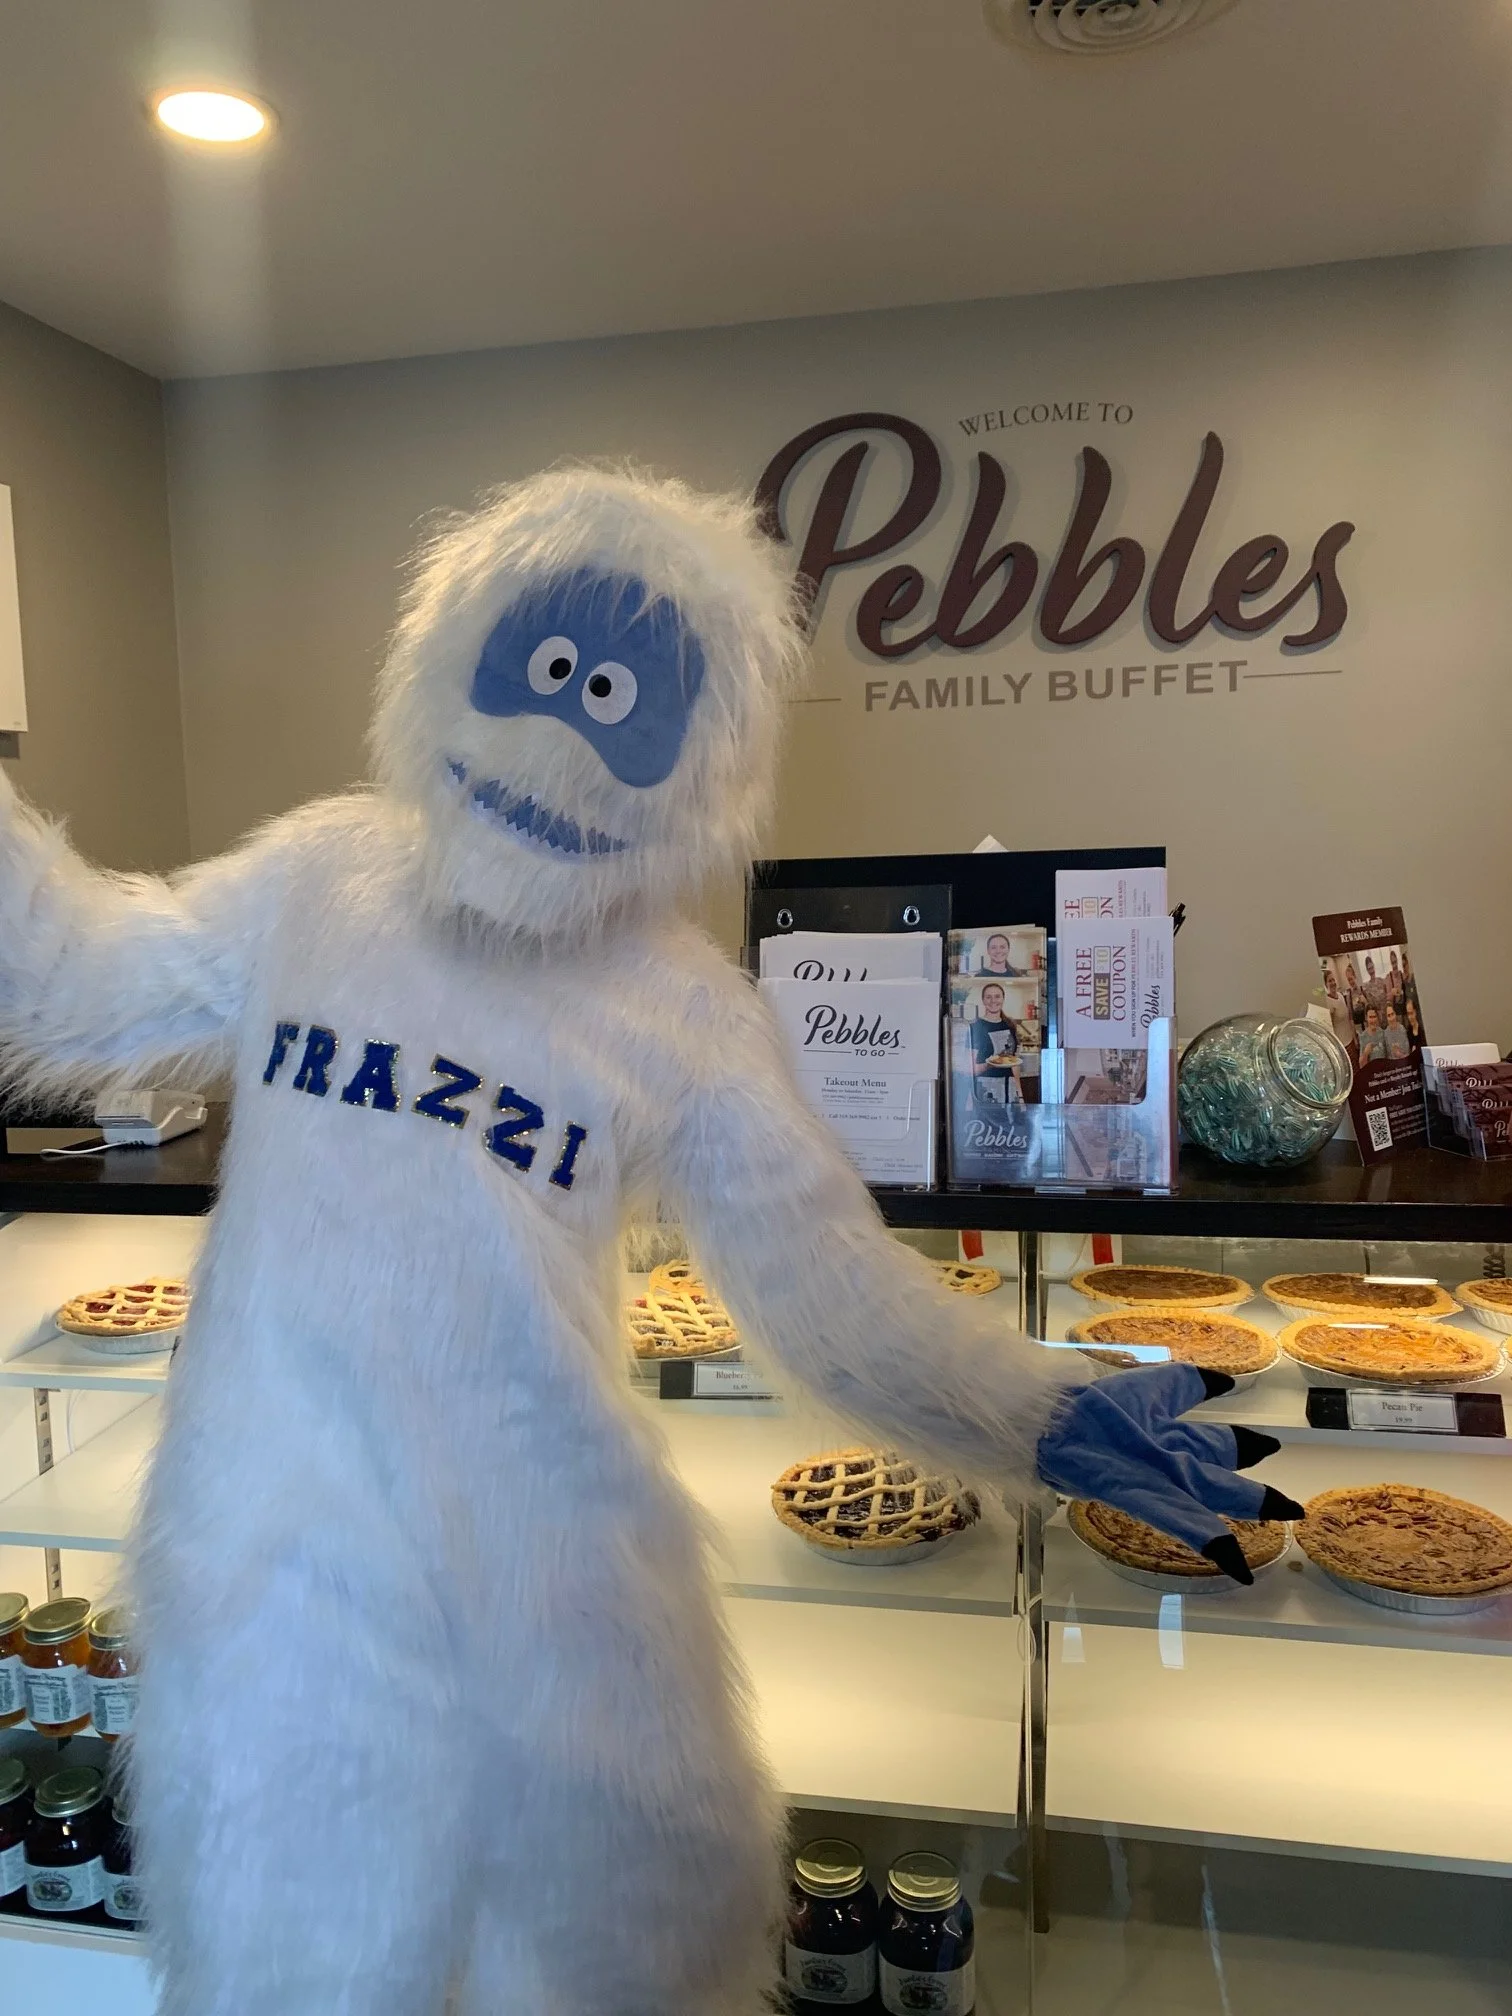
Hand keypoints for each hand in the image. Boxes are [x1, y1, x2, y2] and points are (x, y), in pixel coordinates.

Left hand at [1036, 1362, 1304, 1583]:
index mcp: (1168, 1435)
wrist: (1048, 1421)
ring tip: (1285, 1520)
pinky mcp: (1144, 1498)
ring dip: (1248, 1509)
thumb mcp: (1146, 1388)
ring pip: (1212, 1498)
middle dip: (1256, 1491)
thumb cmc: (1089, 1405)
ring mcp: (1160, 1482)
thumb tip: (1226, 1381)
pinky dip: (1212, 1543)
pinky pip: (1183, 1522)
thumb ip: (1185, 1384)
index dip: (1241, 1443)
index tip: (1269, 1445)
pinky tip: (1238, 1564)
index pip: (1212, 1441)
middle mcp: (1170, 1462)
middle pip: (1220, 1476)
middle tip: (1294, 1507)